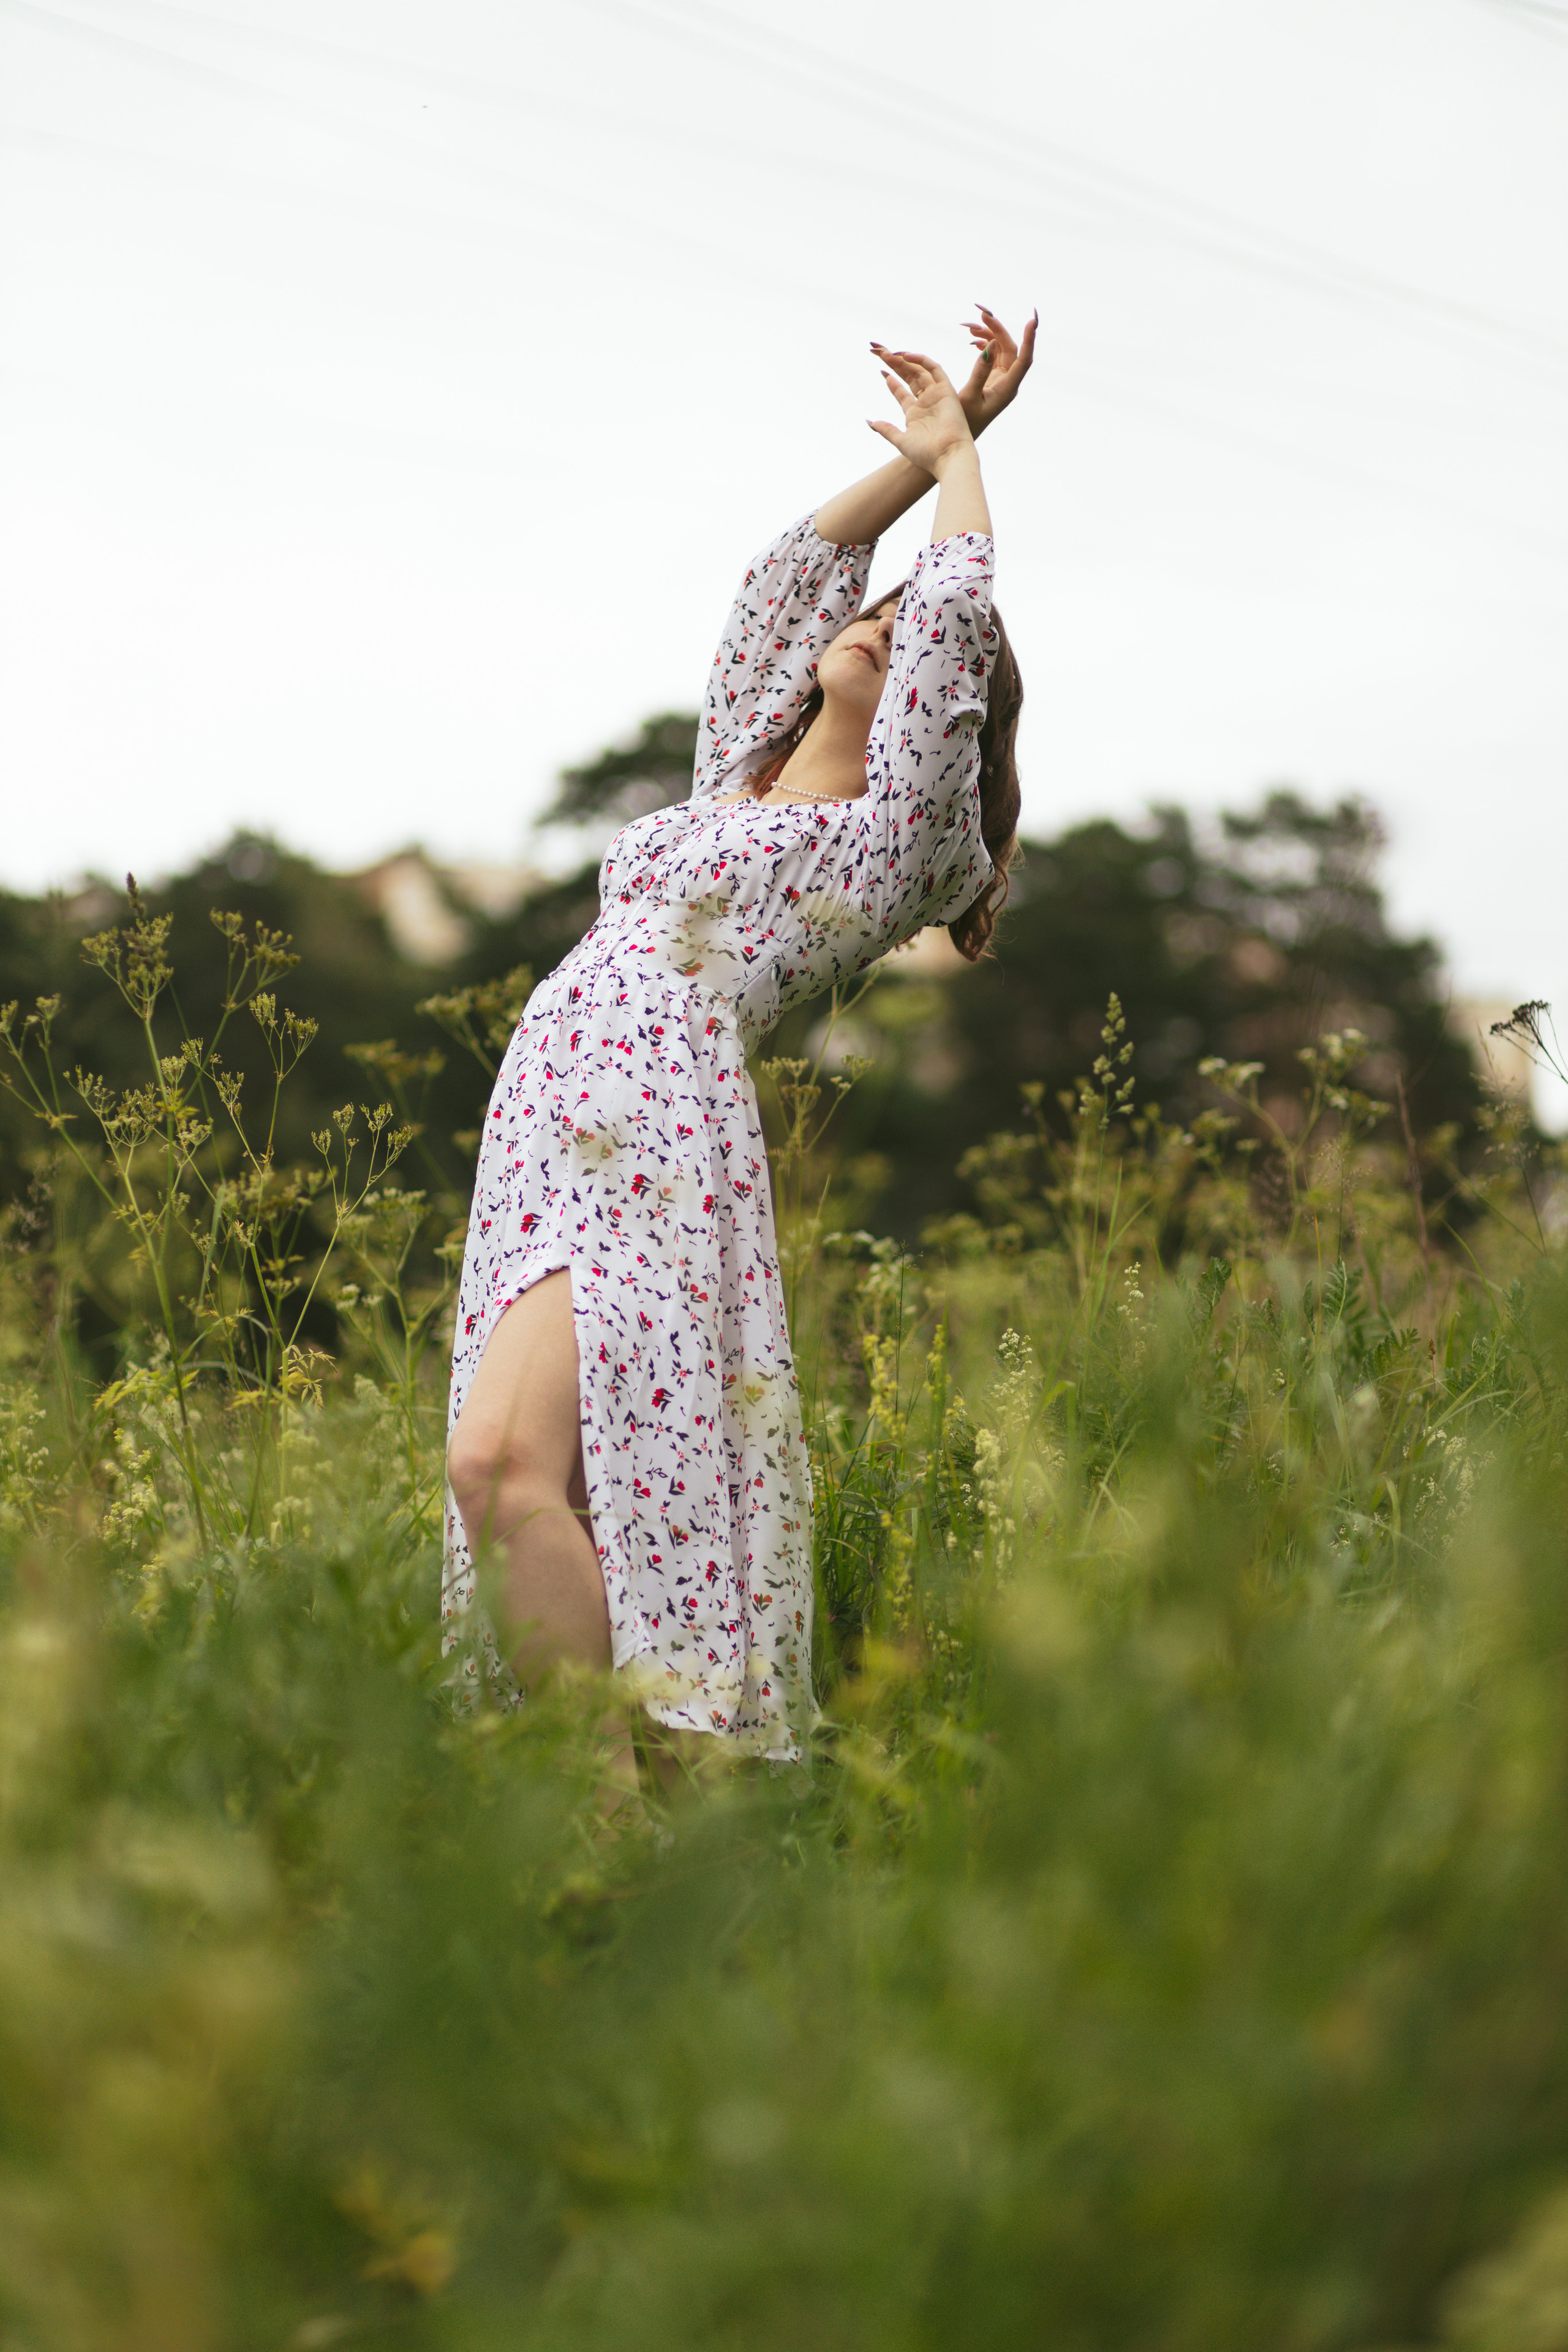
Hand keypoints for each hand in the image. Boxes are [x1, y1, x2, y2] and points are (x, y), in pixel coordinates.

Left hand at [866, 349, 974, 475]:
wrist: (947, 456)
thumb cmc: (926, 454)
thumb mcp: (901, 441)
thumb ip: (887, 430)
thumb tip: (872, 422)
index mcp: (915, 414)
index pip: (902, 392)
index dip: (891, 381)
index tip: (881, 371)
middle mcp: (925, 402)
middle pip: (909, 378)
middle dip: (896, 366)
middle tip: (882, 354)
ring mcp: (936, 395)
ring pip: (920, 371)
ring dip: (905, 361)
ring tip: (890, 353)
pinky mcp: (946, 390)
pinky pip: (935, 369)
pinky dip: (922, 360)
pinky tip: (907, 356)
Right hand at [956, 304, 1036, 437]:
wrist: (960, 435)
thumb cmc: (964, 422)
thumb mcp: (969, 396)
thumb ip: (981, 371)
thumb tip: (990, 345)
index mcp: (1007, 389)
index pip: (1023, 361)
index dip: (1029, 340)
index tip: (1031, 321)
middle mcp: (1008, 382)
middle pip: (1010, 349)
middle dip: (997, 329)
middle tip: (982, 314)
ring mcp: (1002, 378)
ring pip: (1000, 349)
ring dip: (988, 335)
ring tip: (969, 327)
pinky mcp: (994, 377)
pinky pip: (993, 355)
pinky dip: (984, 344)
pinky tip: (972, 339)